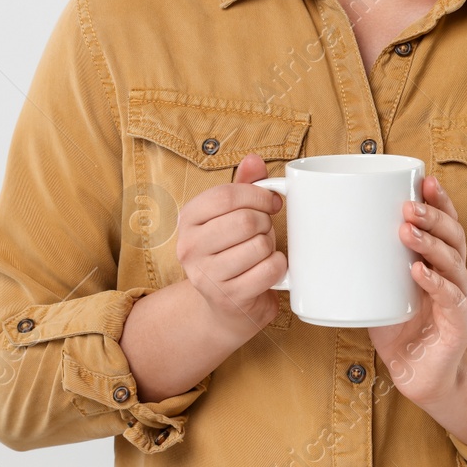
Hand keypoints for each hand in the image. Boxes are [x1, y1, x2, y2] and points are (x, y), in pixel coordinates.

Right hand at [176, 153, 286, 343]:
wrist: (225, 306)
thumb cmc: (231, 250)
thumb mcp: (230, 215)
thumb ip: (243, 185)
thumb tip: (254, 160)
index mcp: (188, 220)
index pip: (226, 195)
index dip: (257, 194)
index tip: (271, 201)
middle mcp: (189, 248)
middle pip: (244, 220)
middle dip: (265, 222)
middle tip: (264, 230)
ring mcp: (206, 276)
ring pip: (258, 245)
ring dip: (270, 245)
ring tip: (262, 251)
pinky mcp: (229, 298)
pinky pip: (269, 270)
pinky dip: (279, 266)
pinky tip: (269, 269)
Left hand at [368, 175, 466, 407]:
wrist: (418, 379)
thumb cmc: (398, 330)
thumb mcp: (380, 290)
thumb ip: (366, 267)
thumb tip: (327, 238)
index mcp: (440, 264)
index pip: (446, 225)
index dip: (440, 202)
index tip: (425, 180)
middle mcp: (455, 278)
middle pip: (454, 237)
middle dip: (433, 217)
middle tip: (408, 205)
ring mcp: (460, 301)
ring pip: (453, 263)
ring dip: (430, 243)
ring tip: (407, 230)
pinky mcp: (459, 325)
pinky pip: (451, 299)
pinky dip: (435, 283)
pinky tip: (419, 271)